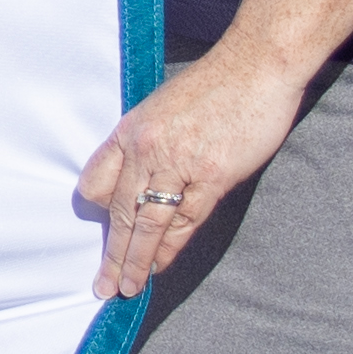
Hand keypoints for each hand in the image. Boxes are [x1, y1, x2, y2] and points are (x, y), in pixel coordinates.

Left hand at [77, 47, 307, 301]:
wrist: (257, 65)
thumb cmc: (215, 85)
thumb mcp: (162, 105)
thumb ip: (148, 142)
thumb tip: (141, 179)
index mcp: (130, 129)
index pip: (96, 181)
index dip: (98, 211)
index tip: (103, 230)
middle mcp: (147, 148)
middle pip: (119, 212)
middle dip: (111, 254)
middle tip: (104, 285)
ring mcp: (178, 164)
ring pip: (147, 225)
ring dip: (136, 261)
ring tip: (128, 288)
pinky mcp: (211, 176)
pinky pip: (184, 222)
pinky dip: (170, 248)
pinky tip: (161, 266)